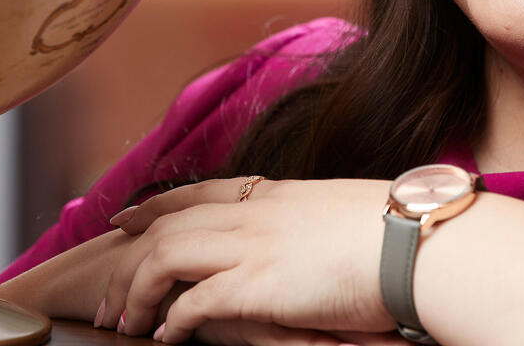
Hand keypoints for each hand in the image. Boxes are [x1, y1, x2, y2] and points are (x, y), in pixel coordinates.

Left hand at [101, 177, 398, 342]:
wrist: (419, 244)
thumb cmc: (395, 235)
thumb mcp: (339, 215)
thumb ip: (306, 225)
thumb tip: (302, 240)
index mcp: (275, 194)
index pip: (197, 192)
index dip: (154, 206)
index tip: (124, 219)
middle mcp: (256, 212)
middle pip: (168, 226)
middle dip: (127, 260)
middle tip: (105, 295)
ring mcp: (254, 245)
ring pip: (166, 256)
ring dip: (136, 291)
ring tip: (122, 323)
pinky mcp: (260, 284)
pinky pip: (194, 301)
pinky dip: (172, 319)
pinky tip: (164, 338)